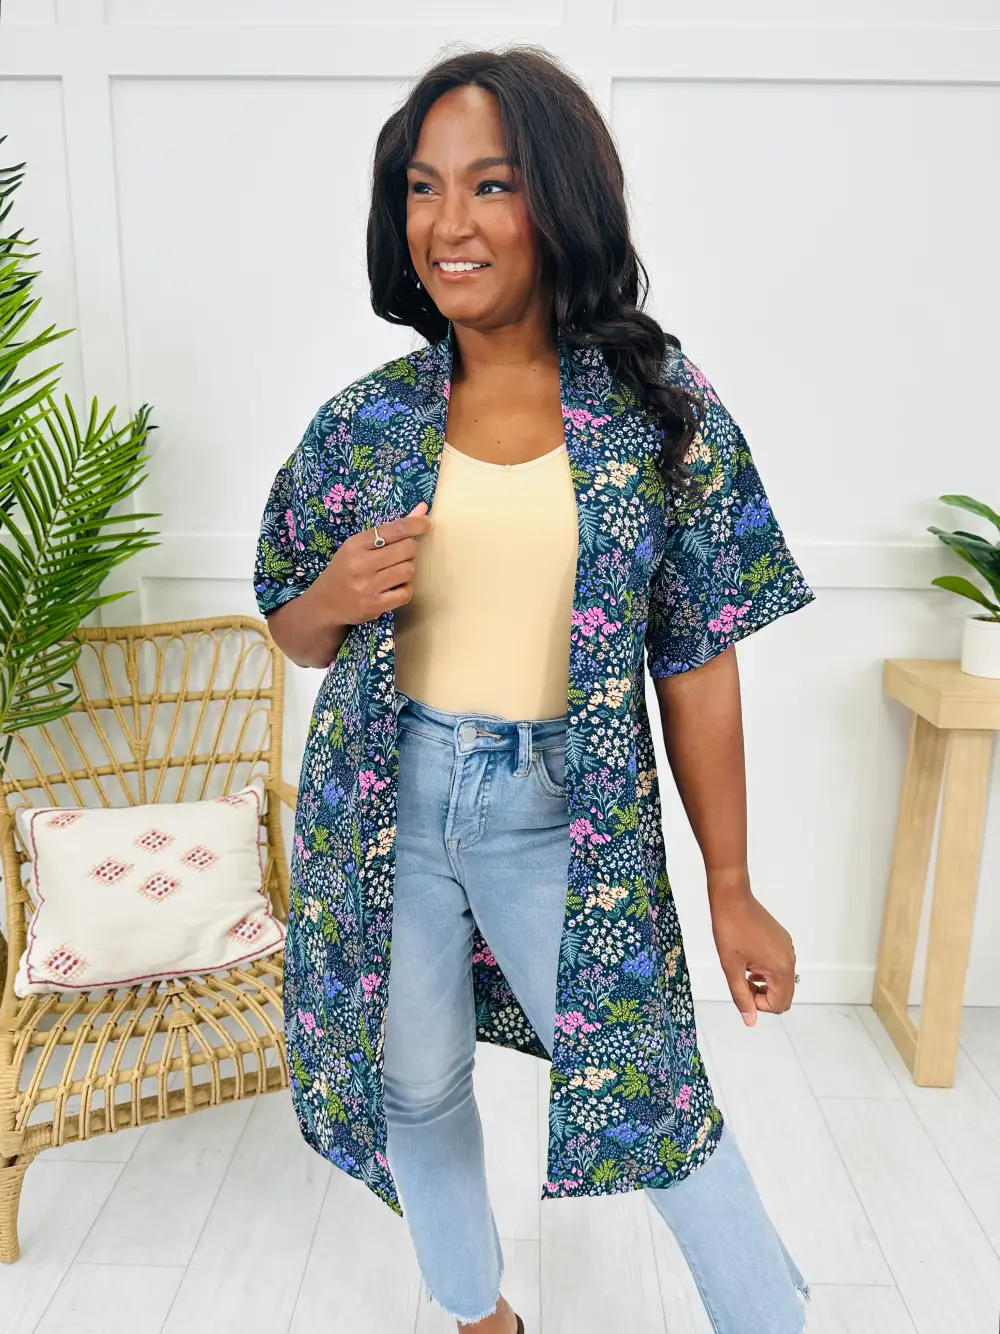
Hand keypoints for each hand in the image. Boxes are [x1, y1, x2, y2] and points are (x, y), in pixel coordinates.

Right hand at [320, 500, 433, 625]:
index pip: (395, 529)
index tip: (427, 523)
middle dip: (411, 550)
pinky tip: (394, 588)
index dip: (417, 524)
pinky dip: (405, 589)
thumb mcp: (361, 545)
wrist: (325, 602)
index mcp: (356, 544)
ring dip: (408, 570)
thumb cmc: (347, 568)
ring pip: (409, 570)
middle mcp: (361, 564)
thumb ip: (392, 528)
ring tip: (395, 571)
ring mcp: (367, 586)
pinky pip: (405, 593)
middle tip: (402, 554)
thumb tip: (423, 509)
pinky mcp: (374, 606)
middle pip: (407, 549)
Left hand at [709, 873, 796, 1025]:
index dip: (757, 1005)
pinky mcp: (782, 940)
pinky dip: (766, 971)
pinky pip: (780, 965)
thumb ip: (741, 996)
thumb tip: (750, 1021)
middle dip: (763, 996)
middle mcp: (790, 959)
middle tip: (742, 983)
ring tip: (743, 970)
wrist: (732, 898)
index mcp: (781, 968)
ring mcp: (787, 948)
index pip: (778, 1004)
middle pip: (784, 996)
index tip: (741, 990)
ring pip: (782, 981)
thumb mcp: (731, 968)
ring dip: (764, 984)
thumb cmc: (730, 930)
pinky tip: (749, 960)